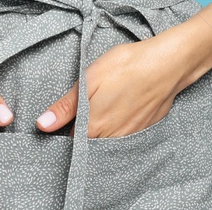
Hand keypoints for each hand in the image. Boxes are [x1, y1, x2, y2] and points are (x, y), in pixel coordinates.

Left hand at [35, 35, 188, 137]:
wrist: (168, 64)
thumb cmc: (128, 67)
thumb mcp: (90, 79)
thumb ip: (67, 106)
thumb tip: (43, 125)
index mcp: (93, 128)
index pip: (70, 143)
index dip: (63, 133)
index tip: (60, 124)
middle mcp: (111, 139)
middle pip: (88, 146)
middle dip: (82, 136)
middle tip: (84, 114)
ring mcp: (130, 137)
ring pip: (107, 144)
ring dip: (101, 135)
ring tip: (104, 111)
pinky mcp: (144, 130)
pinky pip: (124, 139)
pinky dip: (118, 131)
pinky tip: (121, 112)